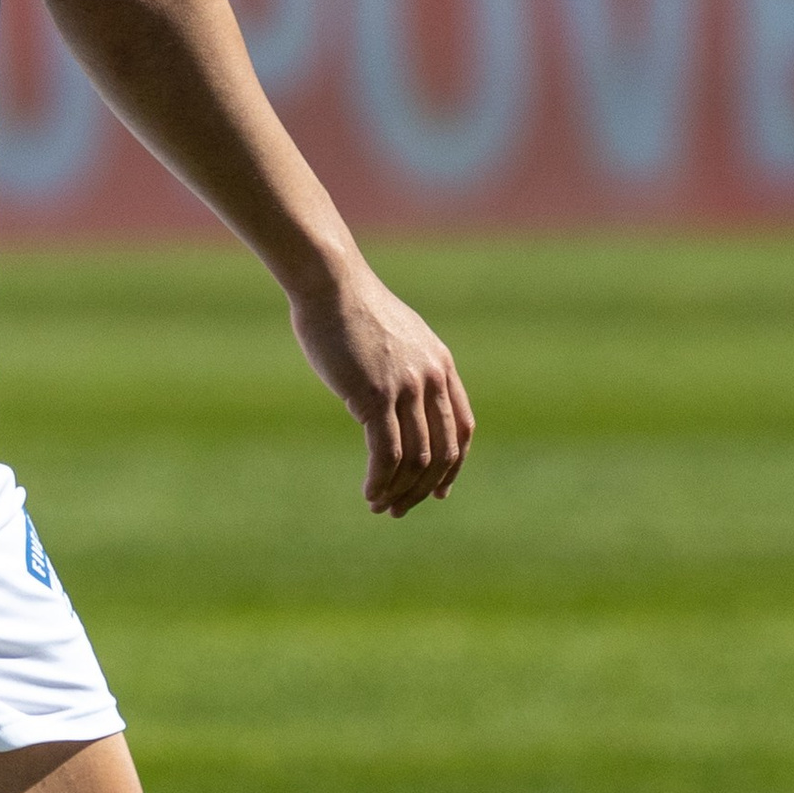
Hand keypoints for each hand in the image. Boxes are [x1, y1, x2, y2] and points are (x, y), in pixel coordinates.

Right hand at [288, 258, 474, 517]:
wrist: (331, 284)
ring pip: (416, 458)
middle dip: (423, 488)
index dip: (453, 466)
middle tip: (400, 509)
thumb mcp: (394, 338)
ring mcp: (406, 387)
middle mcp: (431, 378)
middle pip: (442, 451)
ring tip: (380, 506)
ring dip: (400, 490)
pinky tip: (369, 493)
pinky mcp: (376, 395)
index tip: (438, 491)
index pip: (462, 429)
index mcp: (440, 365)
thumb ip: (406, 366)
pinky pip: (386, 453)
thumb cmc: (351, 308)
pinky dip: (380, 481)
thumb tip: (398, 398)